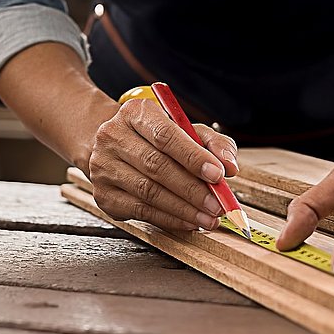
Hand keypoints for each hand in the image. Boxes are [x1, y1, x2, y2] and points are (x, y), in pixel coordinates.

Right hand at [89, 98, 239, 231]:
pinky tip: (189, 221)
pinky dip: (169, 219)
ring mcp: (103, 167)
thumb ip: (212, 142)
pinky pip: (140, 210)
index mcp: (134, 113)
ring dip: (183, 208)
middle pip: (156, 166)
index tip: (218, 175)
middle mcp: (112, 137)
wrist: (112, 147)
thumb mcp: (184, 129)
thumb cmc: (155, 137)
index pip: (165, 135)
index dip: (193, 157)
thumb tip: (230, 166)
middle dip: (192, 189)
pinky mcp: (103, 194)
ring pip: (148, 192)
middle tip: (217, 204)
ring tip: (208, 217)